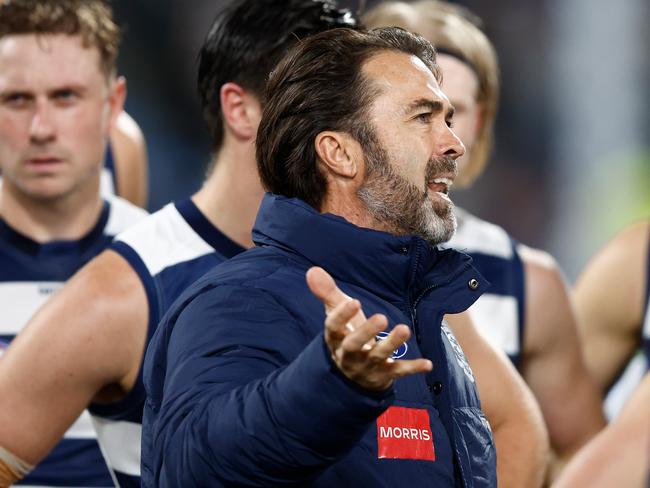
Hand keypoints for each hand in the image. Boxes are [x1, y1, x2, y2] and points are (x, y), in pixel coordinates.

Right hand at [306, 267, 431, 390]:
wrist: (353, 376)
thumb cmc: (347, 335)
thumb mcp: (337, 315)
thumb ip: (327, 293)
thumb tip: (312, 270)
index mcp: (336, 338)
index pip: (333, 328)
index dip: (342, 316)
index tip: (354, 301)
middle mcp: (349, 354)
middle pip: (354, 345)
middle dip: (367, 332)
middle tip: (382, 318)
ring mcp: (367, 366)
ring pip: (378, 356)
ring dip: (392, 343)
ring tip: (405, 329)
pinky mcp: (385, 374)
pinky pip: (398, 371)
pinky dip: (413, 368)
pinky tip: (428, 364)